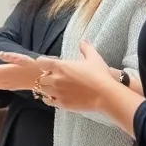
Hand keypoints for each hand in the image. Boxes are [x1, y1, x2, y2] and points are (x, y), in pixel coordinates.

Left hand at [0, 41, 114, 111]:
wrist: (105, 95)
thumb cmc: (100, 75)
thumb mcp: (94, 58)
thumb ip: (86, 48)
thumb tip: (83, 41)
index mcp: (61, 66)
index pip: (41, 62)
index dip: (43, 62)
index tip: (46, 64)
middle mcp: (55, 79)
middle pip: (40, 77)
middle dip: (45, 77)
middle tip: (51, 78)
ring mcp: (57, 92)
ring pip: (42, 90)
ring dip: (46, 88)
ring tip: (52, 88)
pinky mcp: (61, 103)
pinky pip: (48, 101)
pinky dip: (49, 99)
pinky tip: (55, 97)